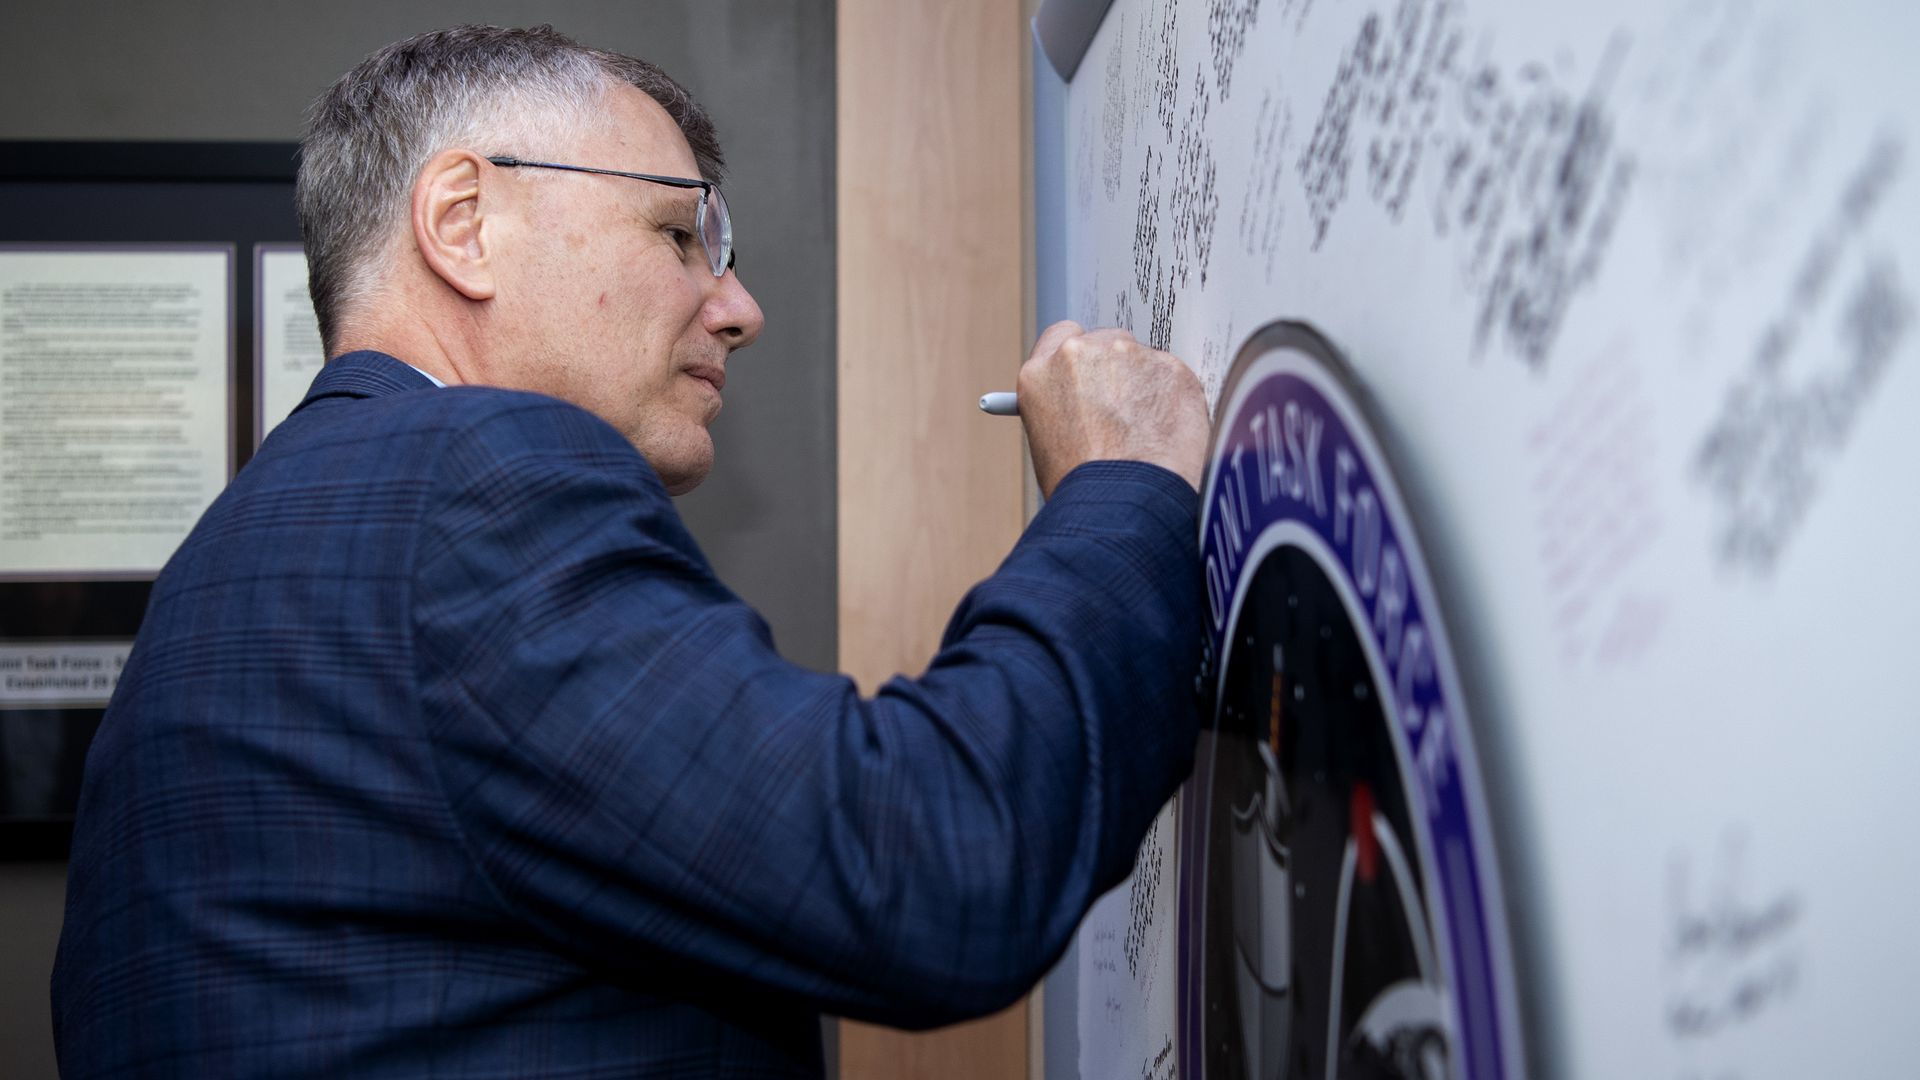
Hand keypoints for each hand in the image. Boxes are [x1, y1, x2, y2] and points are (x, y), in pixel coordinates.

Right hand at [1017, 321, 1209, 497]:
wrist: (1126, 503)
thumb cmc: (1085, 489)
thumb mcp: (1049, 446)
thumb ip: (1064, 409)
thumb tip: (1085, 405)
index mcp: (1041, 373)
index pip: (1061, 339)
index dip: (1080, 361)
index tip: (1090, 376)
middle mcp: (1081, 353)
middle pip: (1105, 346)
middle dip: (1116, 373)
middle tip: (1123, 412)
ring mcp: (1129, 355)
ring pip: (1142, 362)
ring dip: (1146, 388)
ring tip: (1145, 436)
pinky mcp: (1171, 367)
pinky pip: (1173, 379)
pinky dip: (1174, 402)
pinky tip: (1166, 437)